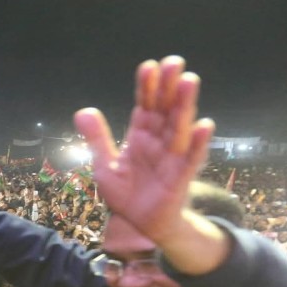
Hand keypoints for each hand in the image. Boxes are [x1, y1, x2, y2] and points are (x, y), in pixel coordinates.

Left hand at [72, 56, 214, 242]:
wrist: (140, 224)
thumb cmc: (127, 193)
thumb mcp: (105, 165)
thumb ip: (97, 138)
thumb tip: (83, 110)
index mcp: (141, 135)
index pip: (145, 105)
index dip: (147, 87)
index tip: (149, 67)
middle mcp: (159, 141)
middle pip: (165, 109)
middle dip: (169, 87)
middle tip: (174, 62)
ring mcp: (172, 157)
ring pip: (179, 128)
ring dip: (184, 106)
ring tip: (189, 82)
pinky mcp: (181, 177)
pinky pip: (191, 158)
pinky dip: (197, 143)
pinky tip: (203, 125)